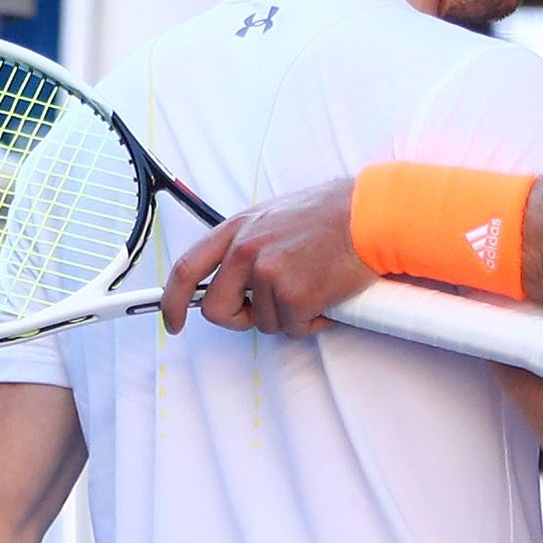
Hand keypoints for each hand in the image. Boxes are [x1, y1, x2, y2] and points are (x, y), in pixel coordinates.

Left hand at [160, 177, 373, 335]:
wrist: (369, 217)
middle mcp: (246, 250)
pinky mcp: (294, 295)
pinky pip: (293, 328)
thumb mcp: (274, 217)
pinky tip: (326, 297)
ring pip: (263, 322)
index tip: (173, 321)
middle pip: (217, 310)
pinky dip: (312, 320)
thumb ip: (248, 244)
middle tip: (267, 312)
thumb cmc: (331, 215)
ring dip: (288, 315)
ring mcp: (268, 273)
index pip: (188, 269)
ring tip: (312, 287)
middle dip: (240, 319)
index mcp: (238, 229)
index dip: (173, 302)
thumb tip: (234, 277)